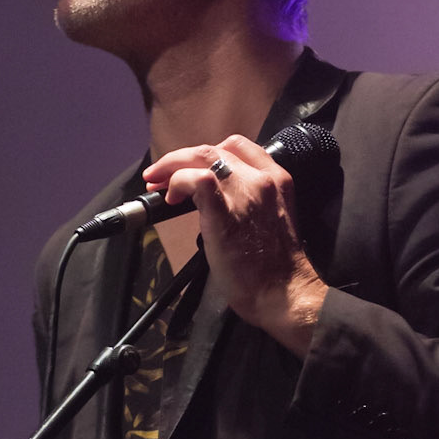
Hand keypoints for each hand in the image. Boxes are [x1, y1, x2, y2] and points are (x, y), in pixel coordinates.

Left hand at [143, 135, 327, 355]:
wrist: (281, 291)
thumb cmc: (273, 266)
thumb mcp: (267, 218)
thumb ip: (248, 201)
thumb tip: (213, 199)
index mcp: (277, 179)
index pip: (239, 148)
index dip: (209, 153)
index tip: (191, 168)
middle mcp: (262, 178)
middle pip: (215, 148)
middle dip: (183, 157)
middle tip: (160, 175)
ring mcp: (245, 191)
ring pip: (202, 156)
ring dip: (173, 166)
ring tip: (157, 184)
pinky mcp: (224, 209)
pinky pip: (196, 179)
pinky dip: (178, 182)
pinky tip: (171, 199)